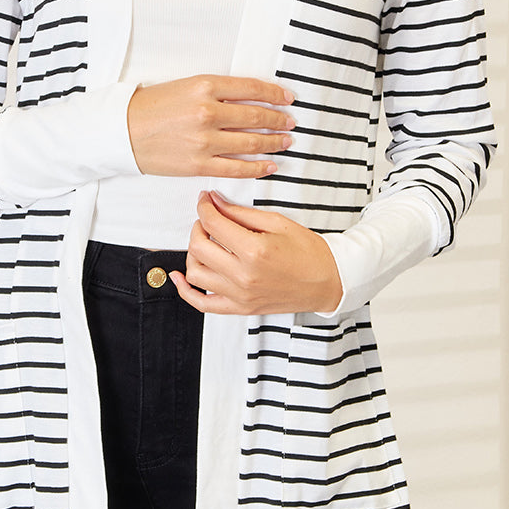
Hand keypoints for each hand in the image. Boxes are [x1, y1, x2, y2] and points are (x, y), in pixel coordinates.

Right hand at [127, 75, 295, 178]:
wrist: (121, 131)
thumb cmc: (150, 107)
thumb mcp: (184, 86)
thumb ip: (216, 91)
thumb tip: (249, 98)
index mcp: (205, 85)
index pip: (252, 88)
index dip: (275, 93)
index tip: (287, 98)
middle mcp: (207, 111)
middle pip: (256, 116)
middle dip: (278, 120)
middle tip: (290, 122)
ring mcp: (204, 140)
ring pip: (251, 142)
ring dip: (273, 142)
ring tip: (285, 142)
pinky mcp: (199, 164)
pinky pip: (237, 168)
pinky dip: (257, 167)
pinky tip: (270, 165)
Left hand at [170, 191, 343, 315]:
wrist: (328, 282)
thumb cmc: (308, 251)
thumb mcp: (277, 223)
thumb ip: (240, 213)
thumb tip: (214, 201)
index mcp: (254, 251)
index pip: (214, 224)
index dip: (204, 207)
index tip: (205, 200)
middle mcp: (244, 275)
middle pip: (199, 247)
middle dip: (198, 227)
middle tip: (207, 219)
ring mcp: (240, 295)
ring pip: (196, 273)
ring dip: (194, 253)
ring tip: (206, 243)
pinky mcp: (240, 308)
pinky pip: (202, 304)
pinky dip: (186, 291)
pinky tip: (180, 276)